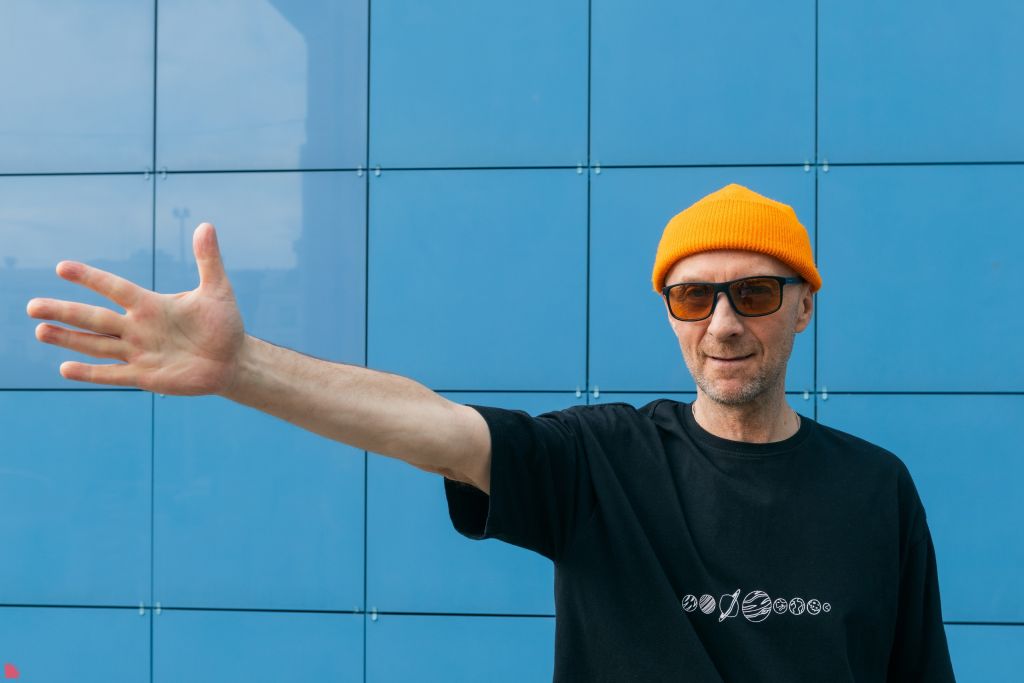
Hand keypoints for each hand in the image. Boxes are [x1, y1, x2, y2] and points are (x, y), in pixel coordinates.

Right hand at [26, 222, 246, 395]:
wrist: (232, 360)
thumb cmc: (223, 324)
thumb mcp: (218, 290)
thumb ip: (208, 260)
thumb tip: (206, 225)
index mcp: (152, 305)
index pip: (115, 288)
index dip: (91, 279)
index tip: (62, 267)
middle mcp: (138, 328)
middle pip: (95, 318)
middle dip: (64, 312)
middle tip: (30, 306)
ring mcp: (140, 353)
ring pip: (97, 345)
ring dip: (69, 339)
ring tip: (39, 331)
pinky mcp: (146, 377)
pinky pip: (114, 374)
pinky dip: (91, 373)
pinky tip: (65, 369)